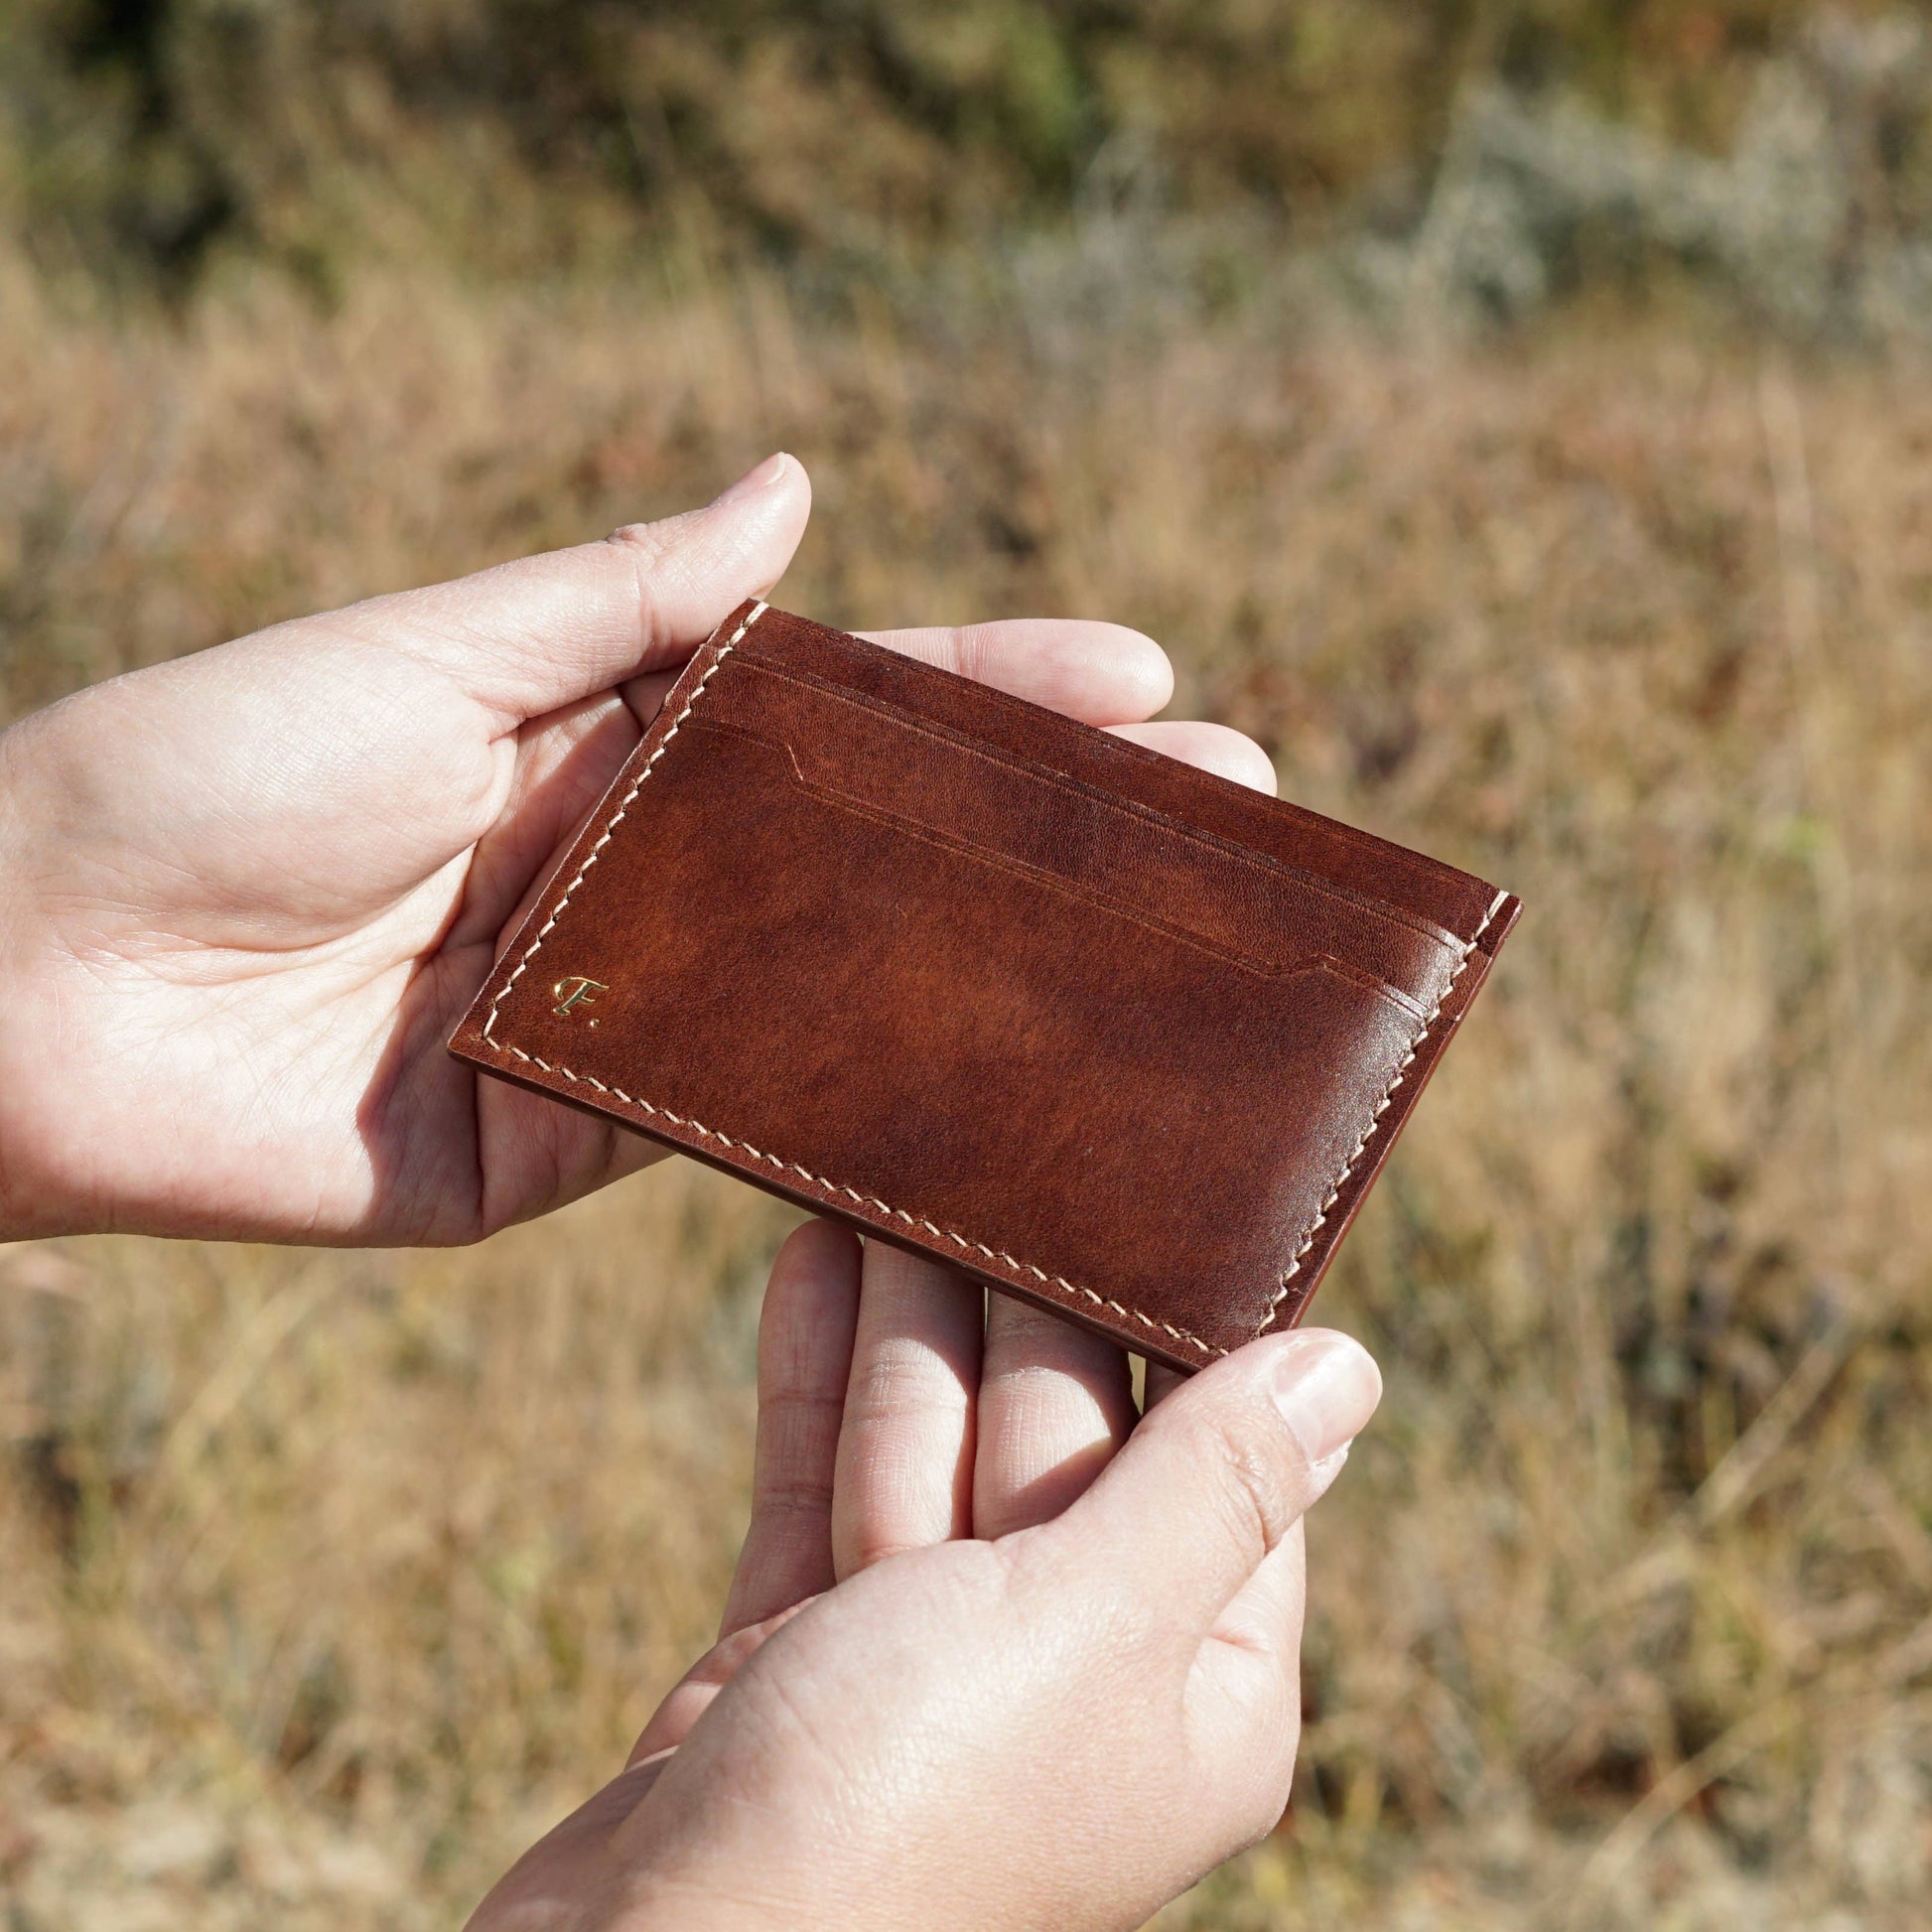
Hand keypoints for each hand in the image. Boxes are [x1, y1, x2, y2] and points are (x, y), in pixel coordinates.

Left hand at [0, 454, 1268, 1242]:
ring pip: (847, 992)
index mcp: (614, 740)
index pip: (846, 711)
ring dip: (1000, 978)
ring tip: (1168, 964)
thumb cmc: (208, 775)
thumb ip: (625, 602)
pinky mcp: (587, 1145)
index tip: (1144, 685)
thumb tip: (795, 487)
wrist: (32, 995)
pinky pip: (752, 1129)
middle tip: (1227, 817)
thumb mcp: (432, 655)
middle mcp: (648, 875)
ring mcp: (632, 1017)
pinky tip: (1009, 1107)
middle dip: (1050, 834)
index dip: (992, 695)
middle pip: (880, 851)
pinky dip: (873, 1118)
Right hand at [467, 1226, 1383, 1931]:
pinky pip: (827, 1485)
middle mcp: (1080, 1679)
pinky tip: (811, 1263)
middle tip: (974, 1149)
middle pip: (1060, 1439)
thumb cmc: (903, 1803)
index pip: (1218, 1461)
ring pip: (934, 1448)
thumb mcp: (1089, 1619)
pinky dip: (822, 1381)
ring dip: (905, 1321)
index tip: (1143, 1193)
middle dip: (1010, 1306)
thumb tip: (1351, 1368)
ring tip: (877, 1177)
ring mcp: (934, 1666)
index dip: (1171, 1327)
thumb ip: (1213, 1482)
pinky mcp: (807, 1654)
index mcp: (1197, 1691)